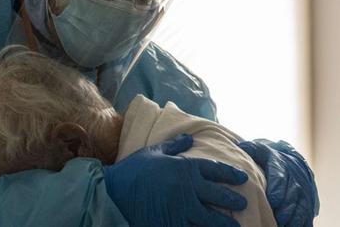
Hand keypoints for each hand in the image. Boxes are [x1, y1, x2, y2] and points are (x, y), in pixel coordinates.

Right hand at [104, 134, 248, 226]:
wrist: (114, 192)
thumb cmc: (133, 170)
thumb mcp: (153, 152)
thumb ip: (174, 146)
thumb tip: (190, 138)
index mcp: (184, 168)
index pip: (214, 170)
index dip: (230, 174)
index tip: (242, 178)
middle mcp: (188, 189)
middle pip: (219, 196)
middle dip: (233, 199)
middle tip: (243, 203)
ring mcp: (182, 209)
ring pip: (212, 219)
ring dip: (225, 222)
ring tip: (234, 226)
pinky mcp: (173, 224)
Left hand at [239, 139, 318, 225]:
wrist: (288, 159)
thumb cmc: (267, 158)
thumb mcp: (260, 150)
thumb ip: (251, 149)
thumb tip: (241, 146)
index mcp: (281, 165)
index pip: (280, 177)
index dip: (278, 189)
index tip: (273, 200)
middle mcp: (294, 177)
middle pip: (292, 194)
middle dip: (286, 207)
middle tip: (277, 218)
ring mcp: (302, 190)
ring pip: (301, 205)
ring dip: (293, 216)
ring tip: (282, 224)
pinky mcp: (307, 201)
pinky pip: (306, 213)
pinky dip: (300, 221)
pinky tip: (291, 226)